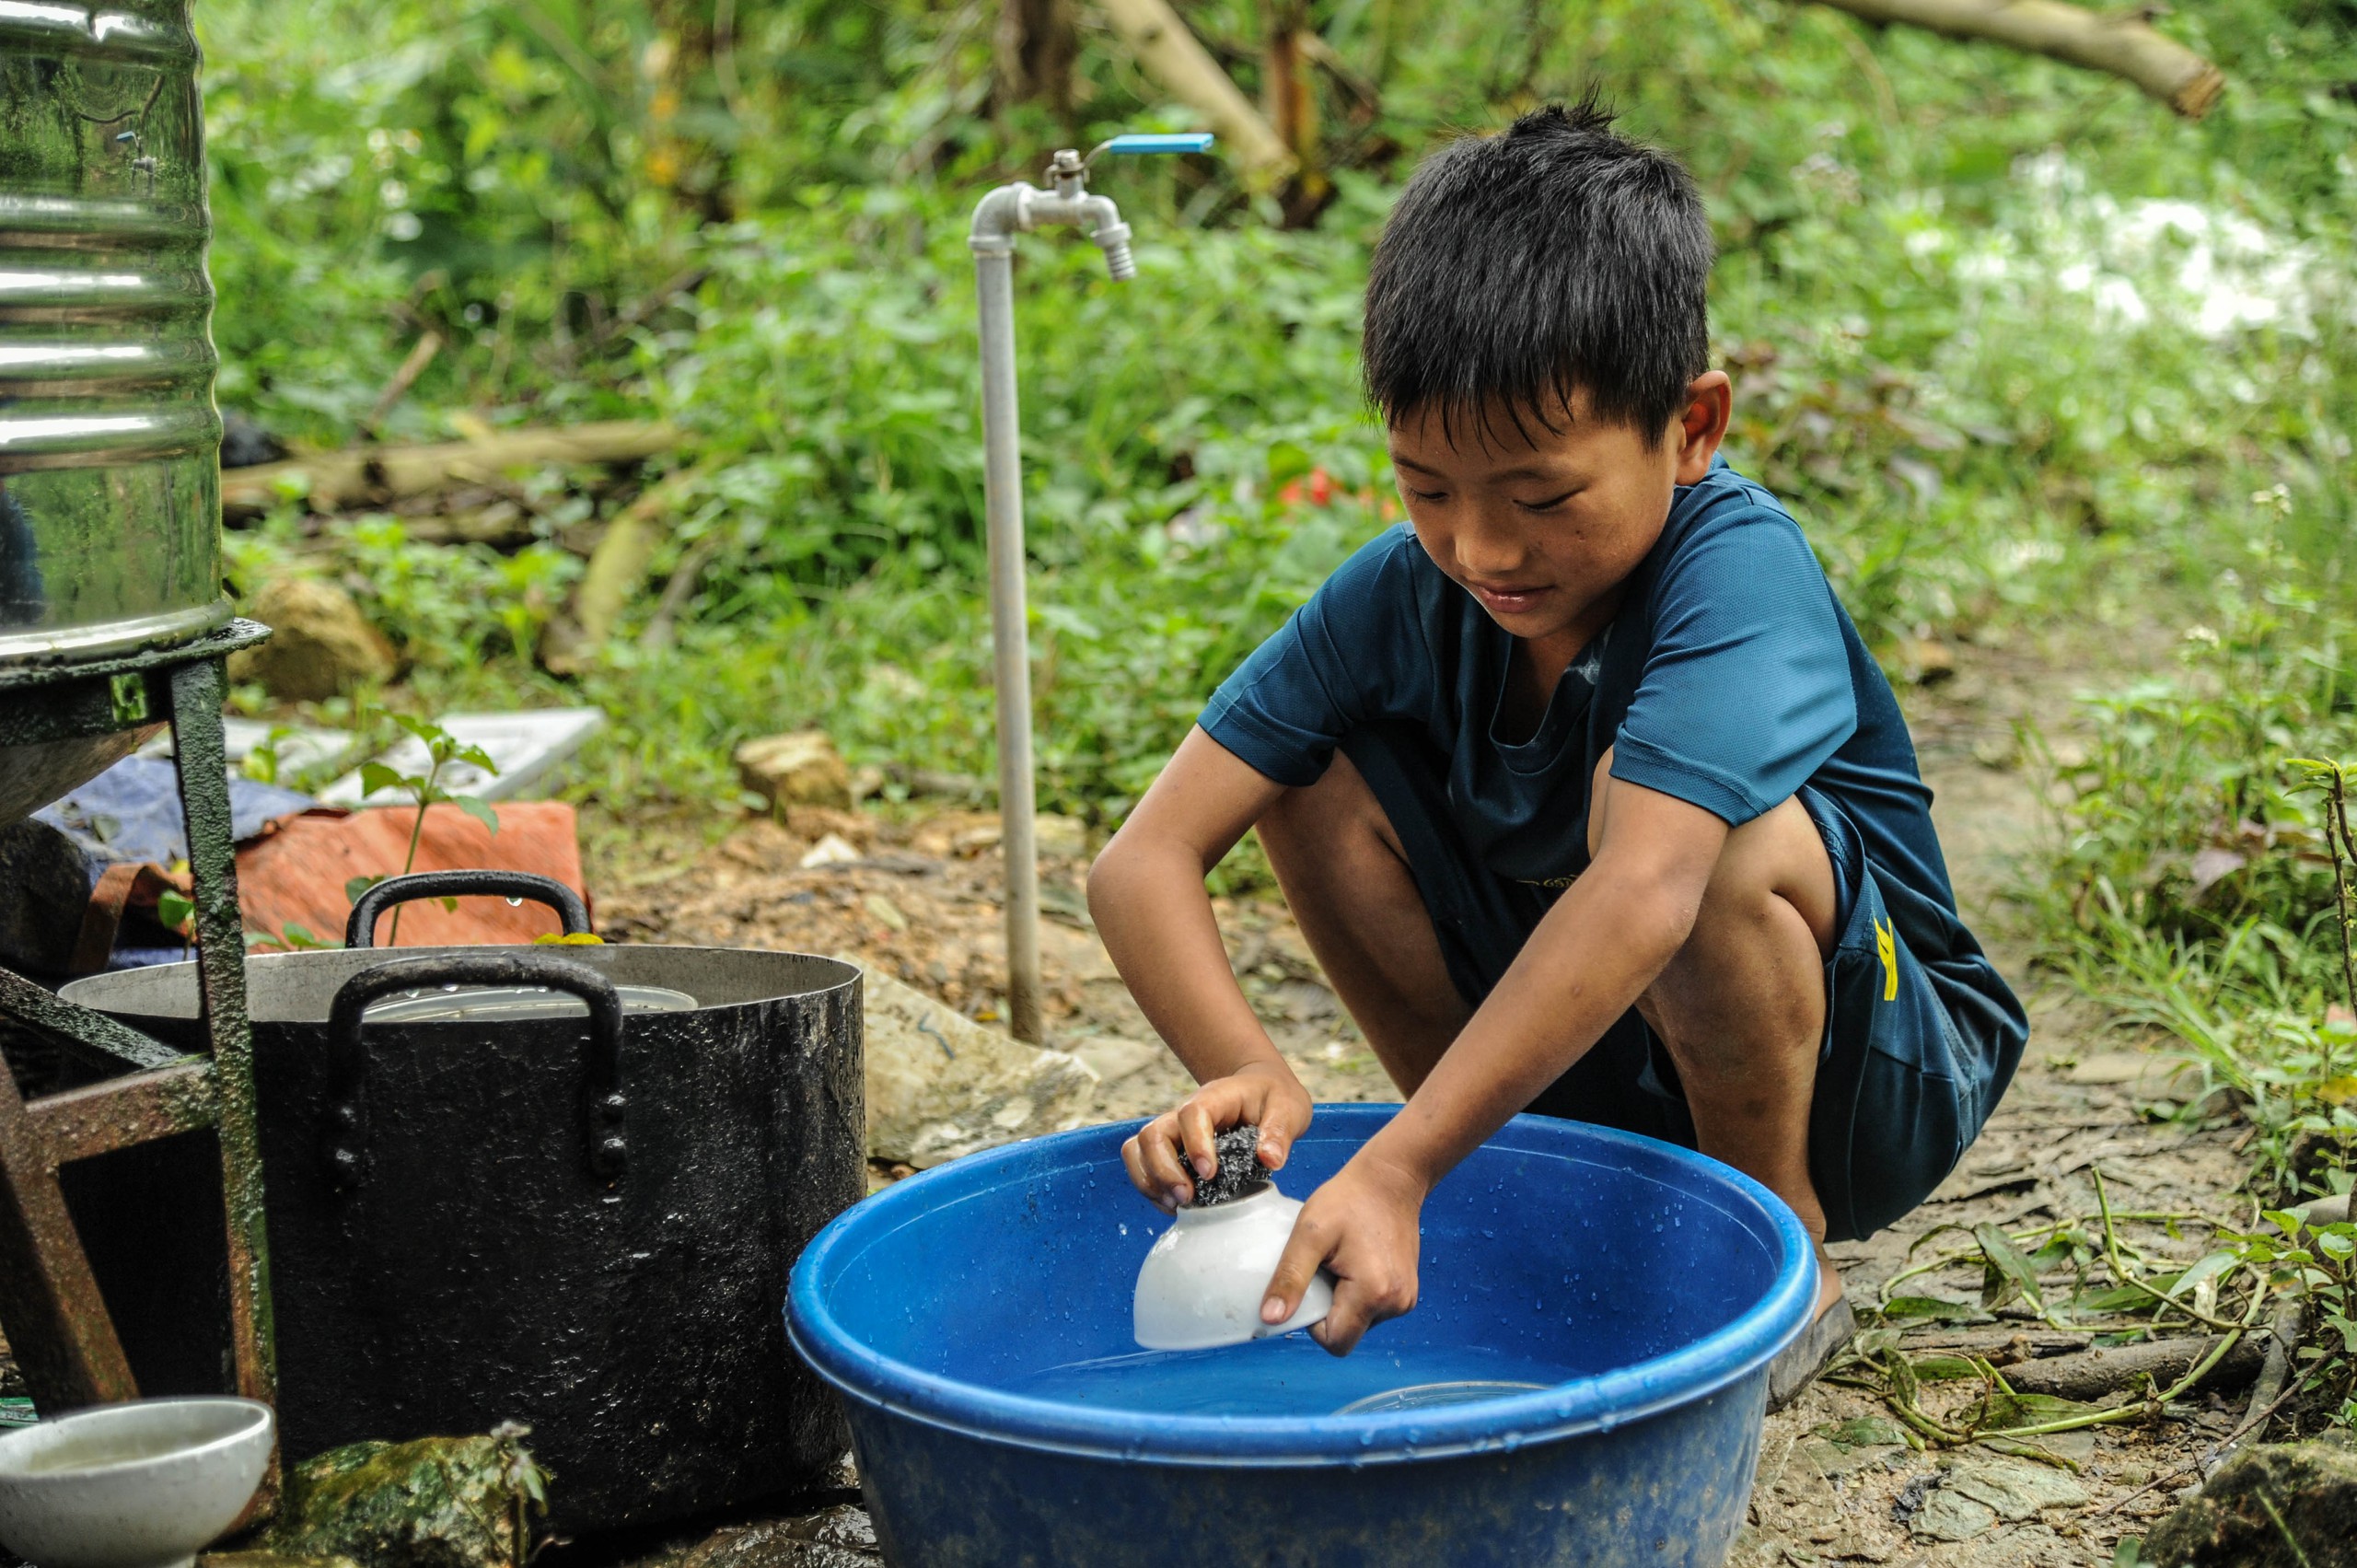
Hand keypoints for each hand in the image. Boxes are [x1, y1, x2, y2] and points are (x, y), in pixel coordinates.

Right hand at [1122, 1060, 1311, 1211]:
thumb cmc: (1272, 1097)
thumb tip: (1270, 1159)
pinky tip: (1173, 1205)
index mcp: (1214, 1098)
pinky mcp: (1170, 1149)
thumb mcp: (1288, 1107)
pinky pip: (1141, 1164)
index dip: (1195, 1144)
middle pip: (1152, 1134)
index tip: (1210, 1174)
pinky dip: (1149, 1186)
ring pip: (1137, 1148)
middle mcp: (1184, 1113)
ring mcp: (1173, 1131)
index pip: (1191, 1115)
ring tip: (1175, 1205)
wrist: (1259, 1089)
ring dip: (1149, 1180)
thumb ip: (1279, 1130)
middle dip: (1163, 1171)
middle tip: (1187, 1198)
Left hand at [1261, 1150, 1426, 1355]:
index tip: (1311, 1285)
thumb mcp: (1310, 1233)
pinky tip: (1356, 1261)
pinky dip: (1359, 1293)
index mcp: (1374, 1294)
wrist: (1390, 1179)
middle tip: (1325, 1268)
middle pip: (1348, 1333)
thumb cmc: (1349, 1200)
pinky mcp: (1408, 1291)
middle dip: (1328, 1308)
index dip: (1313, 1322)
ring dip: (1343, 1300)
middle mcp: (1397, 1303)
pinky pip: (1373, 1308)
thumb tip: (1271, 1318)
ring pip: (1360, 1321)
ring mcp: (1406, 1299)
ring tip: (1342, 1260)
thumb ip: (1290, 1277)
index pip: (1334, 1341)